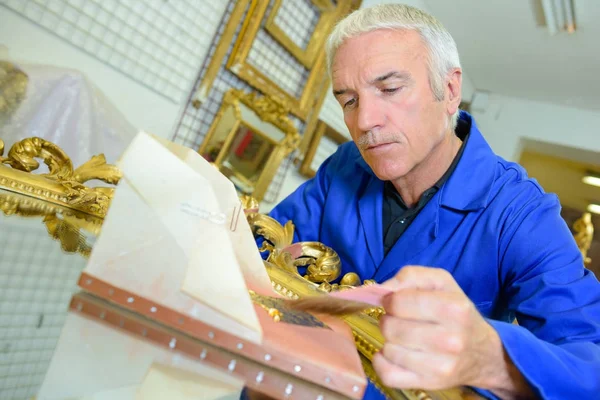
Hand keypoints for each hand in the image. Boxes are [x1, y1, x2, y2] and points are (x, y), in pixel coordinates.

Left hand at [372, 266, 511, 392]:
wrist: (483, 353)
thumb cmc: (457, 312)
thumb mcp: (441, 282)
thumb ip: (410, 276)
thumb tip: (381, 289)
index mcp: (454, 308)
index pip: (399, 302)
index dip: (389, 300)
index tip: (395, 303)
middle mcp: (451, 340)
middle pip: (391, 327)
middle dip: (388, 320)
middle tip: (399, 320)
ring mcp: (441, 366)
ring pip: (388, 350)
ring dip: (389, 341)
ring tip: (402, 337)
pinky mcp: (430, 384)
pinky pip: (388, 375)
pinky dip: (383, 363)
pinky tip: (394, 354)